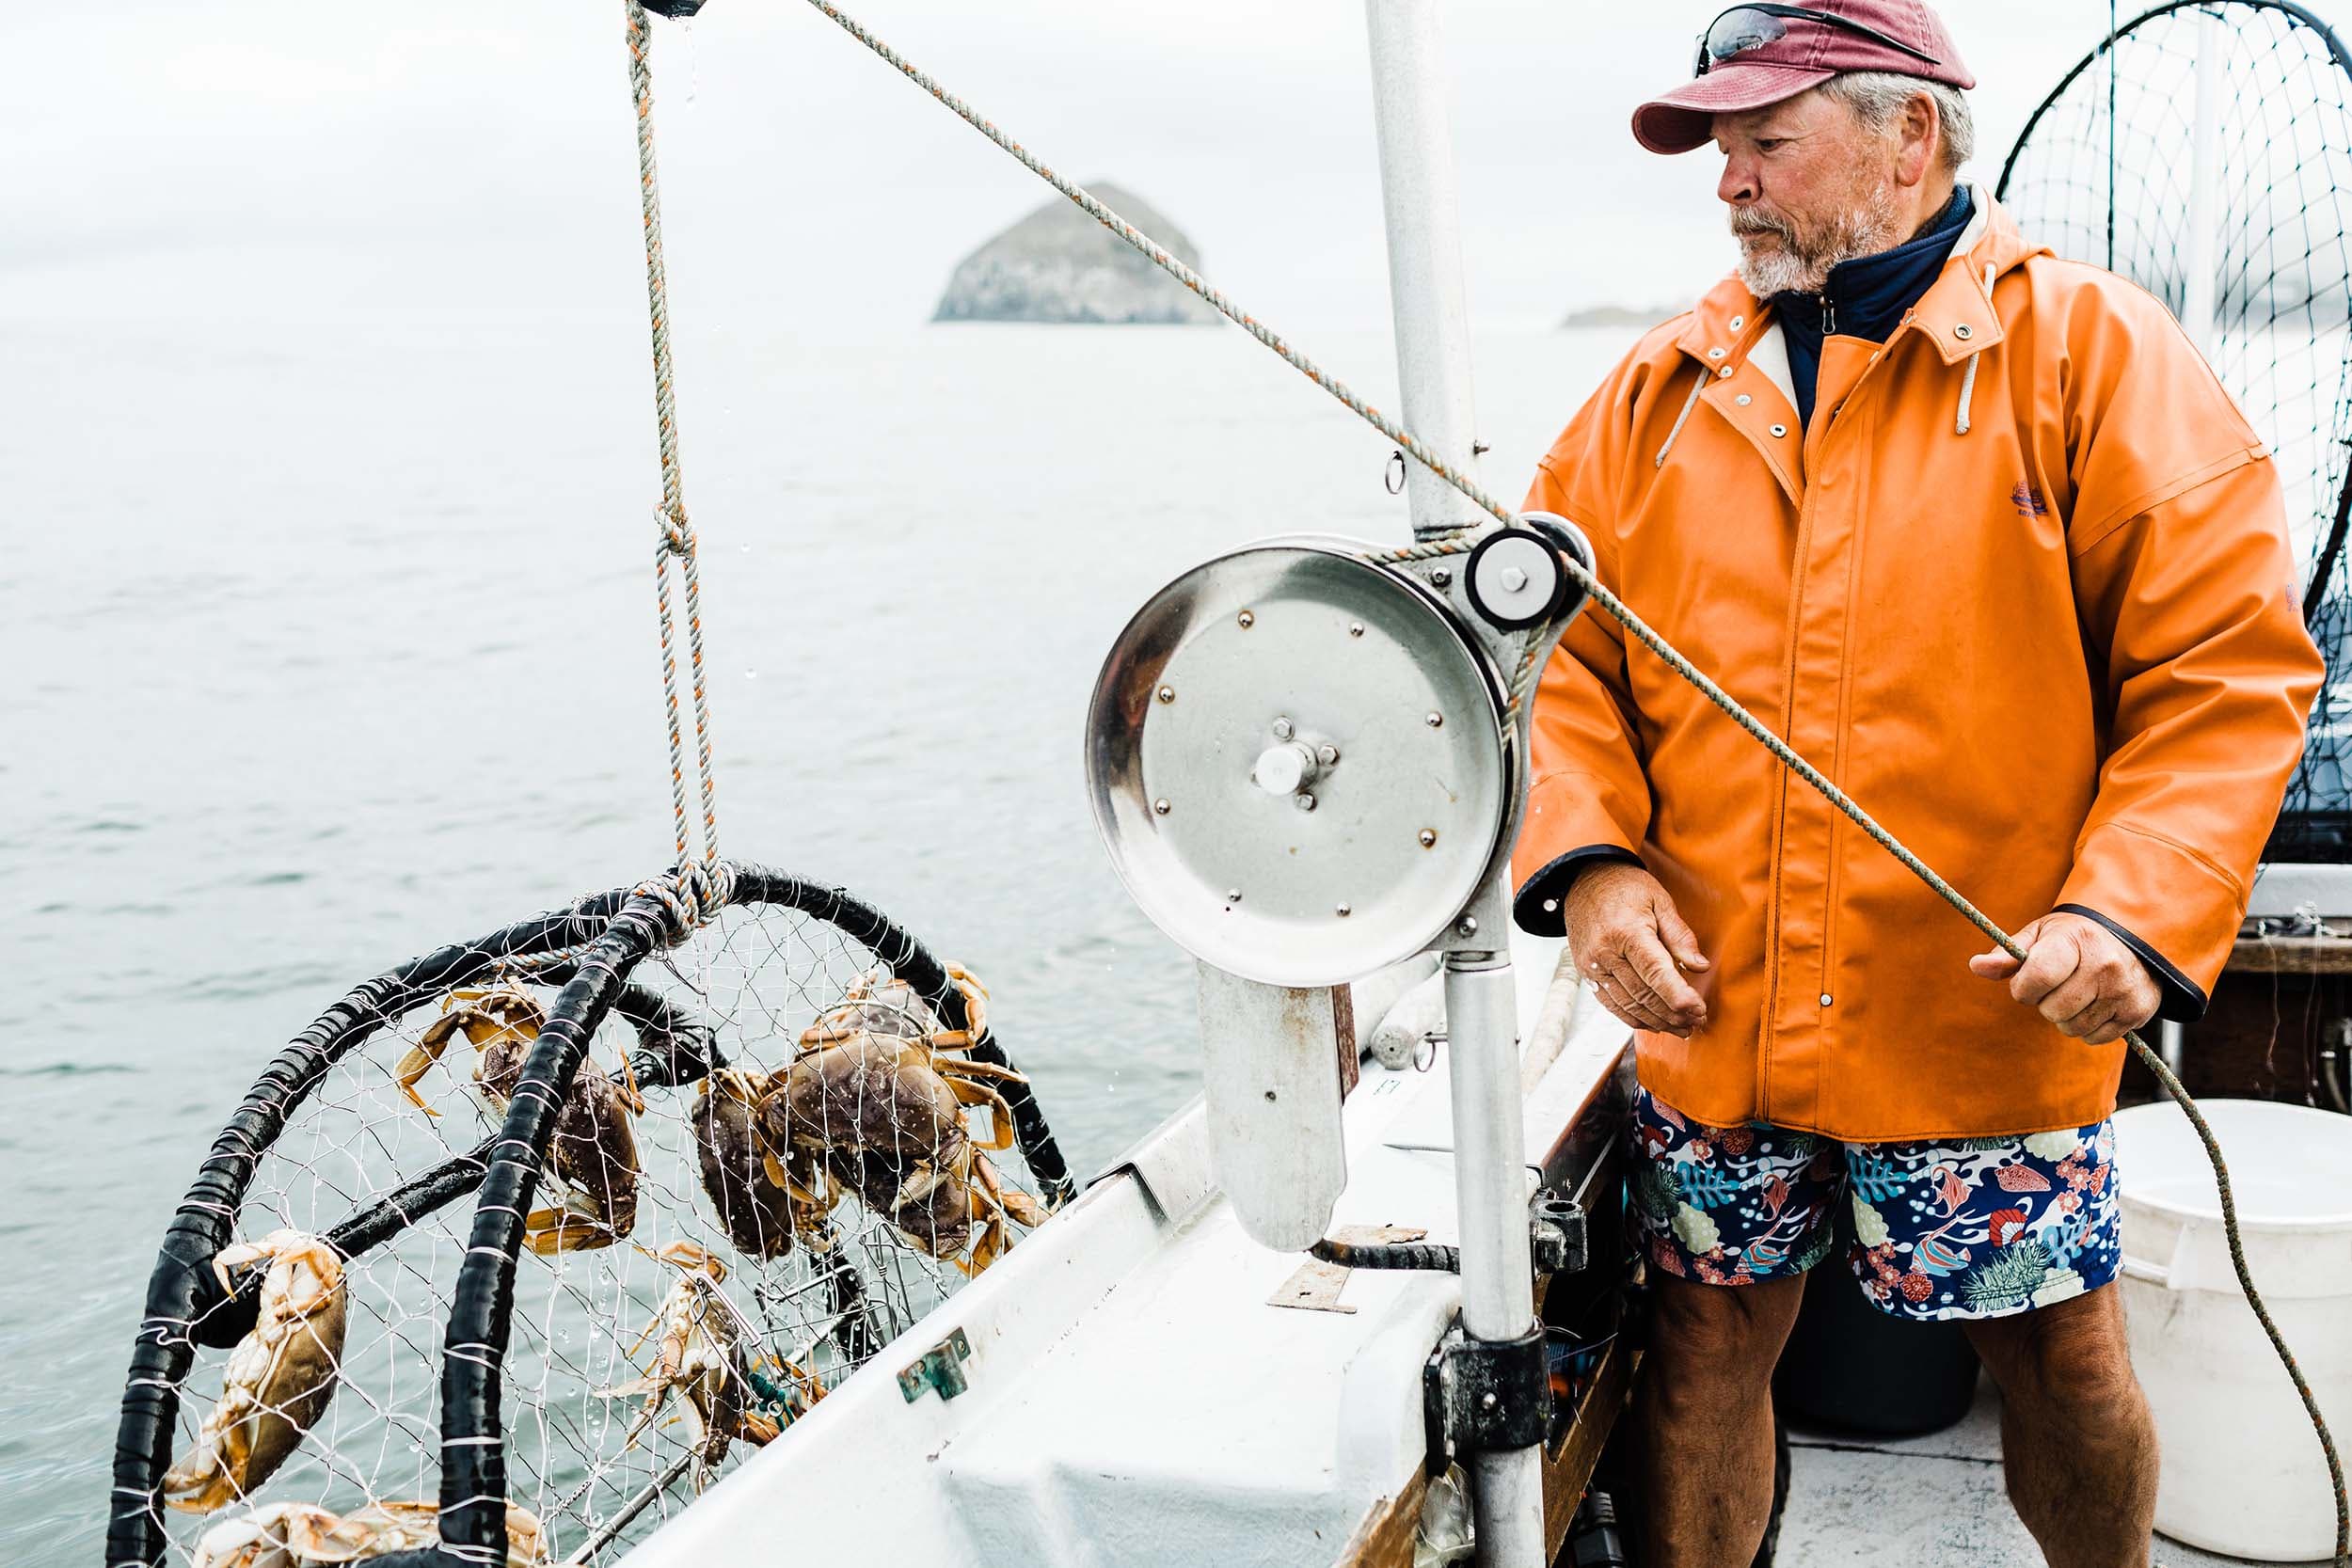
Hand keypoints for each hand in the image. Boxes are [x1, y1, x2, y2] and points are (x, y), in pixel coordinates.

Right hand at [1564, 862, 1710, 1037]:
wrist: (1583, 878)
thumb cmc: (1623, 886)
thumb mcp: (1659, 900)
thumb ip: (1679, 934)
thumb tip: (1699, 966)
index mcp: (1627, 931)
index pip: (1656, 973)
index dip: (1679, 996)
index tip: (1699, 1010)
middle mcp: (1605, 952)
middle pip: (1643, 994)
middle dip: (1673, 1013)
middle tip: (1696, 1021)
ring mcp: (1592, 965)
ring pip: (1628, 1004)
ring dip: (1657, 1021)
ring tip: (1681, 1027)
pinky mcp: (1586, 973)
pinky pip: (1610, 1004)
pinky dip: (1632, 1018)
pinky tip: (1652, 1022)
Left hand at [1967, 912, 2161, 1043]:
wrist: (2133, 940)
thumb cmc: (2075, 938)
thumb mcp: (2041, 935)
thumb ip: (2008, 953)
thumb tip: (1977, 966)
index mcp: (2077, 940)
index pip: (2037, 977)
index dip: (2023, 987)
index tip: (2027, 981)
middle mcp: (2105, 965)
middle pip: (2052, 1010)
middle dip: (2045, 1003)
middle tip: (2057, 985)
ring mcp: (2124, 990)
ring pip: (2071, 1028)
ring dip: (2066, 1017)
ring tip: (2077, 993)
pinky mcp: (2138, 1013)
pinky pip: (2094, 1039)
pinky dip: (2088, 1028)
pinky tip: (2095, 1005)